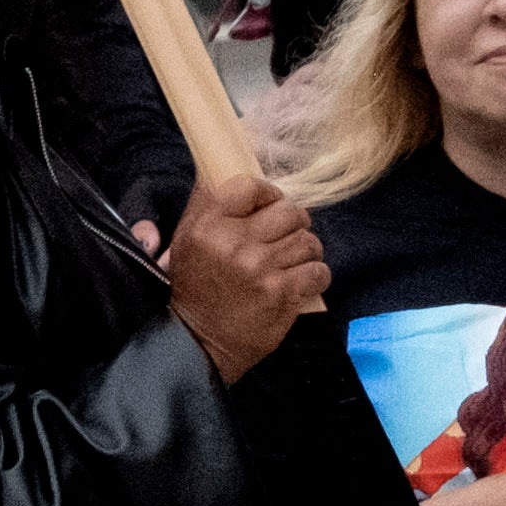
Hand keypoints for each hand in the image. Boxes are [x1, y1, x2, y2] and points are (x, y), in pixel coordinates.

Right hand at [159, 169, 323, 381]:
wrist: (198, 342)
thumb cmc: (196, 288)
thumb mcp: (187, 241)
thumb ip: (207, 204)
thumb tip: (219, 162)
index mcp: (207, 226)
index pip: (249, 186)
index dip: (268, 193)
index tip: (270, 206)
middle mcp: (233, 243)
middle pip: (288, 211)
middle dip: (294, 223)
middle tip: (284, 238)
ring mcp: (259, 269)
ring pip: (307, 240)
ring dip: (306, 251)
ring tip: (291, 262)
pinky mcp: (281, 294)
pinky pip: (318, 270)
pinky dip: (314, 276)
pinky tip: (298, 283)